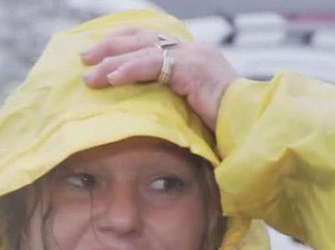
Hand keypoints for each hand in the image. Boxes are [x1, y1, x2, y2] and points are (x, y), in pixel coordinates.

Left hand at [80, 27, 239, 131]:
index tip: (101, 52)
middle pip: (141, 39)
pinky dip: (128, 70)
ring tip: (89, 75)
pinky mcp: (192, 68)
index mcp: (192, 56)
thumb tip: (141, 112)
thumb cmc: (224, 127)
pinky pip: (152, 64)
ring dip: (111, 62)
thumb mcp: (191, 108)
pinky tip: (110, 79)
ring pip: (142, 51)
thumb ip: (170, 100)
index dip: (123, 43)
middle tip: (84, 57)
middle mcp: (192, 50)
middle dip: (110, 46)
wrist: (250, 126)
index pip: (152, 40)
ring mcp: (193, 56)